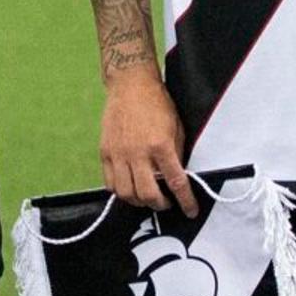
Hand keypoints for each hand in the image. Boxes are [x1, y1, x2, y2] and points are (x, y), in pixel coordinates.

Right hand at [101, 65, 197, 213]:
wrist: (131, 85)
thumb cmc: (157, 103)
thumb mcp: (177, 127)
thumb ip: (176, 154)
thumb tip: (176, 177)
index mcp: (161, 146)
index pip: (176, 183)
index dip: (185, 201)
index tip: (190, 211)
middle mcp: (138, 153)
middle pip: (148, 194)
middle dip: (160, 205)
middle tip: (165, 202)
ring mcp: (119, 153)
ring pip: (127, 193)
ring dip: (139, 201)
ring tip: (146, 197)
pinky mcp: (105, 152)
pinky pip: (110, 182)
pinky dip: (121, 191)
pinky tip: (129, 187)